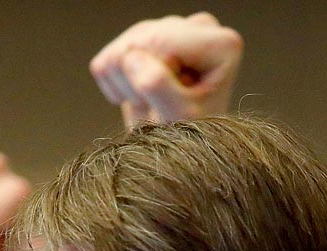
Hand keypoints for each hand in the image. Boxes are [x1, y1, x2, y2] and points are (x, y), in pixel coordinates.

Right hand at [89, 12, 243, 126]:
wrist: (183, 149)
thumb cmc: (193, 136)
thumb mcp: (180, 119)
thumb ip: (159, 86)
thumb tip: (130, 59)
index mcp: (220, 43)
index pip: (161, 42)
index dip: (153, 77)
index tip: (173, 104)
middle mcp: (199, 27)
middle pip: (140, 41)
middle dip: (139, 82)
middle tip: (161, 108)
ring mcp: (169, 29)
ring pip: (120, 50)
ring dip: (128, 88)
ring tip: (154, 105)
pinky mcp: (143, 39)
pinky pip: (106, 61)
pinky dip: (116, 89)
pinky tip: (141, 99)